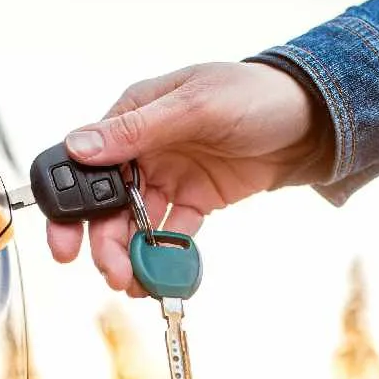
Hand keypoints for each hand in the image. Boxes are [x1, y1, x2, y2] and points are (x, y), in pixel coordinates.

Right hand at [46, 62, 332, 295]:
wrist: (314, 120)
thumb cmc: (254, 94)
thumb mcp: (196, 105)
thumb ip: (138, 129)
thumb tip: (79, 146)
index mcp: (133, 115)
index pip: (86, 161)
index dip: (70, 205)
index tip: (65, 244)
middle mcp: (145, 148)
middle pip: (107, 202)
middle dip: (104, 241)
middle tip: (112, 273)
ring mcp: (170, 175)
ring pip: (136, 223)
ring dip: (132, 254)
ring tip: (136, 283)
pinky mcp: (196, 199)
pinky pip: (172, 232)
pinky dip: (166, 255)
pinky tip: (164, 276)